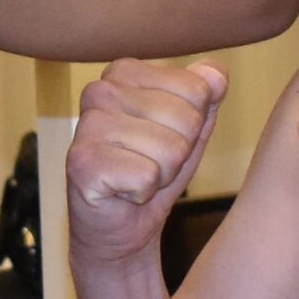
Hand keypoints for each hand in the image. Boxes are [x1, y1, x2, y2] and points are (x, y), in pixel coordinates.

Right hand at [67, 60, 226, 266]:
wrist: (120, 226)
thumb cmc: (153, 169)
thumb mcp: (190, 127)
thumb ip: (205, 95)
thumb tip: (216, 76)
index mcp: (125, 72)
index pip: (197, 88)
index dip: (192, 125)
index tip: (163, 138)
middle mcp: (100, 90)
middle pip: (186, 119)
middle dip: (179, 152)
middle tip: (150, 163)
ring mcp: (87, 125)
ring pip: (171, 150)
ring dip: (162, 175)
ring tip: (137, 177)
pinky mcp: (82, 163)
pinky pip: (147, 176)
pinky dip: (143, 192)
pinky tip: (122, 191)